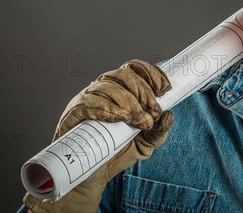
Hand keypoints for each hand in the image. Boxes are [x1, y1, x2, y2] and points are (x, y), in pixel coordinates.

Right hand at [23, 59, 172, 212]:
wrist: (94, 175)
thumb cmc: (118, 153)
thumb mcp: (145, 144)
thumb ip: (159, 131)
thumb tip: (169, 115)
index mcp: (121, 90)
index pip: (135, 68)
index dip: (151, 73)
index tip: (165, 89)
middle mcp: (104, 89)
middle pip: (124, 75)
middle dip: (143, 92)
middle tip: (152, 113)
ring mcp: (87, 99)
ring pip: (107, 86)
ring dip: (128, 102)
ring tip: (137, 120)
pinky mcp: (73, 113)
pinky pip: (89, 103)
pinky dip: (107, 108)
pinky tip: (119, 118)